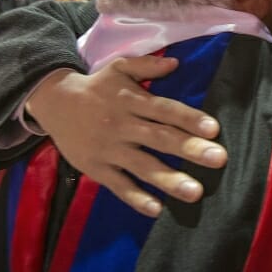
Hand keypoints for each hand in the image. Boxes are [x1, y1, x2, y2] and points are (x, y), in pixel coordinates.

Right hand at [25, 55, 226, 217]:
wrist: (53, 103)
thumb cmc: (96, 87)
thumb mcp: (118, 68)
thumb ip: (147, 66)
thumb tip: (176, 62)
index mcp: (131, 100)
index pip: (165, 110)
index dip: (189, 119)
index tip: (213, 129)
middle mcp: (122, 125)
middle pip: (159, 138)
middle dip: (189, 149)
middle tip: (219, 159)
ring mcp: (109, 149)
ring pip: (142, 166)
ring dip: (169, 180)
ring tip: (195, 192)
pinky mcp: (96, 168)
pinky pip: (118, 185)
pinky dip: (136, 198)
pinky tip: (156, 209)